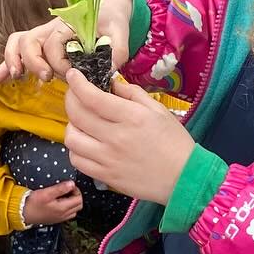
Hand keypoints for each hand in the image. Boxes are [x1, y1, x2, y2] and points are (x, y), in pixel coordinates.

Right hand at [0, 0, 132, 85]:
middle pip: (29, 41)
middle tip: (47, 78)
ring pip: (17, 42)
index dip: (61, 64)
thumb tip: (107, 69)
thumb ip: (117, 51)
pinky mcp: (39, 45)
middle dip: (33, 62)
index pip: (54, 45)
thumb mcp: (120, 34)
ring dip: (13, 60)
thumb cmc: (112, 23)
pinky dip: (4, 65)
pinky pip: (16, 51)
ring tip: (16, 76)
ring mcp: (42, 36)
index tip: (73, 75)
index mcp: (68, 24)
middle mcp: (50, 28)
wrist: (107, 13)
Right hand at [22, 181, 82, 226]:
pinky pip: (67, 214)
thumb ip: (60, 188)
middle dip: (76, 196)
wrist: (23, 213)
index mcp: (63, 208)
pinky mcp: (55, 219)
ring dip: (72, 203)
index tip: (69, 186)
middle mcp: (63, 215)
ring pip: (74, 211)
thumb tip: (72, 184)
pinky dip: (67, 208)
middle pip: (79, 206)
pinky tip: (59, 202)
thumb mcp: (46, 193)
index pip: (79, 199)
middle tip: (68, 190)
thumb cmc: (33, 203)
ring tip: (64, 196)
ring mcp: (60, 218)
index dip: (76, 191)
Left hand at [64, 70, 192, 202]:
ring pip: (71, 139)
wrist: (184, 178)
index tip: (73, 75)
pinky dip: (75, 148)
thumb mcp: (158, 110)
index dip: (77, 83)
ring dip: (71, 125)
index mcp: (131, 118)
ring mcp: (108, 159)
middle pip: (76, 115)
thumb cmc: (174, 142)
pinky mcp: (105, 176)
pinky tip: (85, 142)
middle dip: (70, 99)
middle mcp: (116, 138)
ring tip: (80, 121)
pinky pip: (77, 160)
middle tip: (75, 94)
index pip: (92, 97)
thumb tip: (110, 83)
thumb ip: (132, 93)